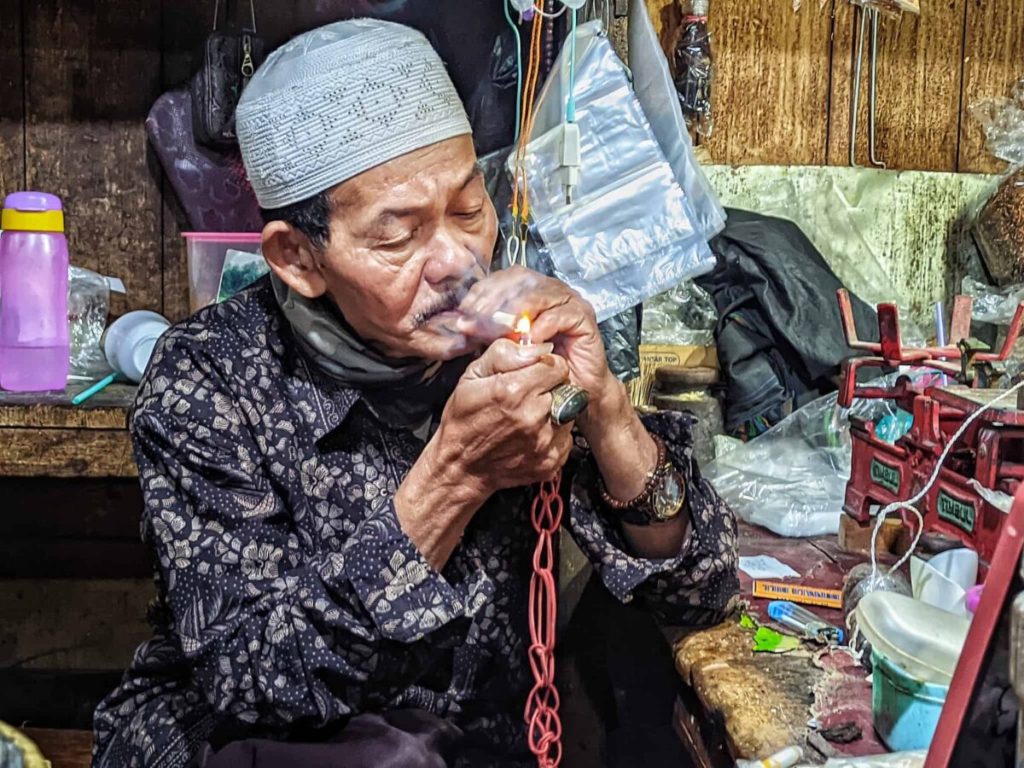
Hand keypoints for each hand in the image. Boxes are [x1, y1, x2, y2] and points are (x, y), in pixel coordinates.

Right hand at [432, 338, 574, 497]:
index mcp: (514, 391)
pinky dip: (553, 433)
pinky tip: (532, 433)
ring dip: (554, 409)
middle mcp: (533, 417)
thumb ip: (504, 354)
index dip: (546, 366)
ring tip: (529, 414)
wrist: (461, 468)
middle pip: (566, 387)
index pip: (558, 365)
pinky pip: (565, 437)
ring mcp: (544, 442)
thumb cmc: (464, 421)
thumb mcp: (472, 376)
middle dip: (551, 386)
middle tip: (529, 394)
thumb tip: (536, 346)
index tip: (534, 372)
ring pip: (570, 411)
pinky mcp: (551, 461)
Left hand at [456, 267, 613, 406]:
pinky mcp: (583, 316)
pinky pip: (559, 314)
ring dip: (516, 311)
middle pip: (520, 279)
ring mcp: (568, 300)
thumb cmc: (537, 369)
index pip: (504, 278)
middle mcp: (549, 290)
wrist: (569, 392)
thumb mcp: (504, 346)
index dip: (483, 291)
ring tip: (500, 329)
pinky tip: (528, 341)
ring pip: (538, 293)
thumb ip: (487, 331)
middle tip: (478, 318)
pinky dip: (541, 326)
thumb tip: (461, 323)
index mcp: (530, 291)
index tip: (464, 311)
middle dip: (495, 298)